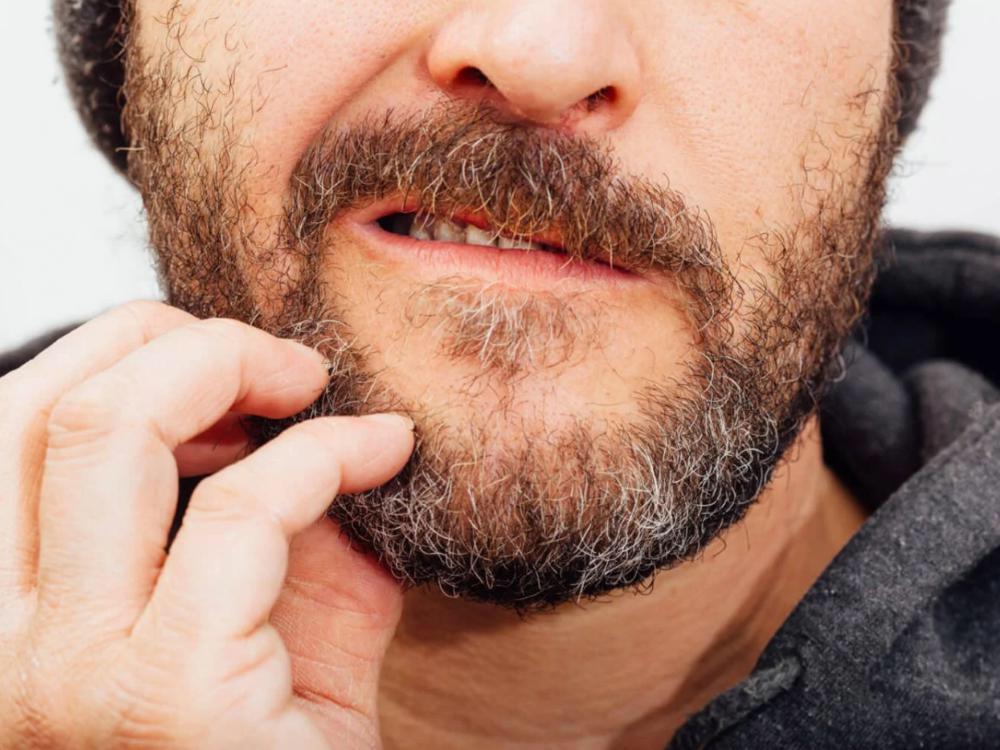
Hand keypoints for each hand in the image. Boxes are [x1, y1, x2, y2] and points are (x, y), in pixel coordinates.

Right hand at [0, 301, 413, 748]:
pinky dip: (325, 454)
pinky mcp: (166, 700)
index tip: (234, 374)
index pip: (11, 423)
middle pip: (53, 409)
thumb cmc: (285, 744)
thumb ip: (260, 518)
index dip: (125, 360)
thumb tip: (295, 408)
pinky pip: (242, 511)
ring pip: (110, 431)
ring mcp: (64, 679)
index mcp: (4, 617)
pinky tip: (387, 451)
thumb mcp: (260, 614)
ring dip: (233, 370)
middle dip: (181, 343)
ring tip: (323, 389)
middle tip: (289, 364)